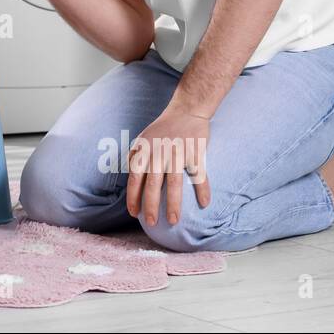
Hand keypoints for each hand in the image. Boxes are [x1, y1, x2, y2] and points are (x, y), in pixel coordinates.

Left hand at [125, 105, 212, 226]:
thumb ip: (134, 157)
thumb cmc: (162, 128)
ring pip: (174, 184)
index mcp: (144, 152)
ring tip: (173, 221)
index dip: (133, 197)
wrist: (186, 110)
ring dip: (173, 204)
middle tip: (151, 223)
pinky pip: (199, 175)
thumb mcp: (141, 139)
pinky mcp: (195, 153)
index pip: (135, 179)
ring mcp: (178, 154)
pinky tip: (204, 204)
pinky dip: (203, 189)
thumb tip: (129, 176)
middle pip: (152, 185)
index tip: (133, 213)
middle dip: (150, 206)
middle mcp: (159, 154)